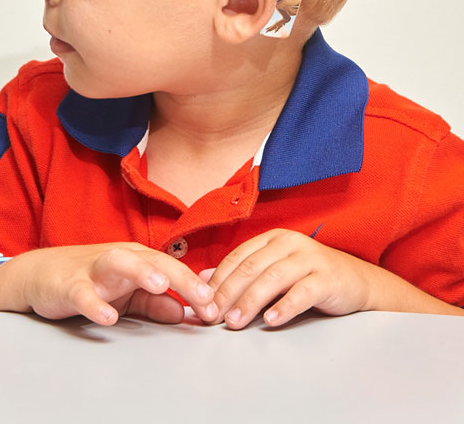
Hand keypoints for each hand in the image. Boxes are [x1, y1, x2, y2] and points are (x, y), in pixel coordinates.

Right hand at [0, 243, 218, 325]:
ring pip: (120, 264)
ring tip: (160, 286)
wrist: (38, 274)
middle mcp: (119, 259)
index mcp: (137, 259)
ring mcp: (93, 270)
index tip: (218, 311)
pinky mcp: (68, 284)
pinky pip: (82, 294)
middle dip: (182, 280)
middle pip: (155, 261)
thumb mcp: (126, 294)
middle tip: (205, 301)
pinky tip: (107, 317)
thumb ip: (155, 304)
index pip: (174, 269)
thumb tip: (184, 315)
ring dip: (140, 272)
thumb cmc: (87, 280)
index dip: (198, 289)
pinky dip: (94, 304)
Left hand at [206, 229, 379, 328]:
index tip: (200, 302)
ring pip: (272, 279)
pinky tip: (270, 321)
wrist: (359, 282)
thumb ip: (242, 273)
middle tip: (212, 316)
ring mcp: (311, 258)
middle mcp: (289, 243)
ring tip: (234, 322)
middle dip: (227, 293)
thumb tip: (202, 278)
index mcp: (271, 238)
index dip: (216, 280)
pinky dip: (284, 307)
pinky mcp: (329, 278)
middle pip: (250, 268)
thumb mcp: (274, 270)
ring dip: (249, 302)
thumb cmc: (310, 277)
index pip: (236, 258)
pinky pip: (303, 292)